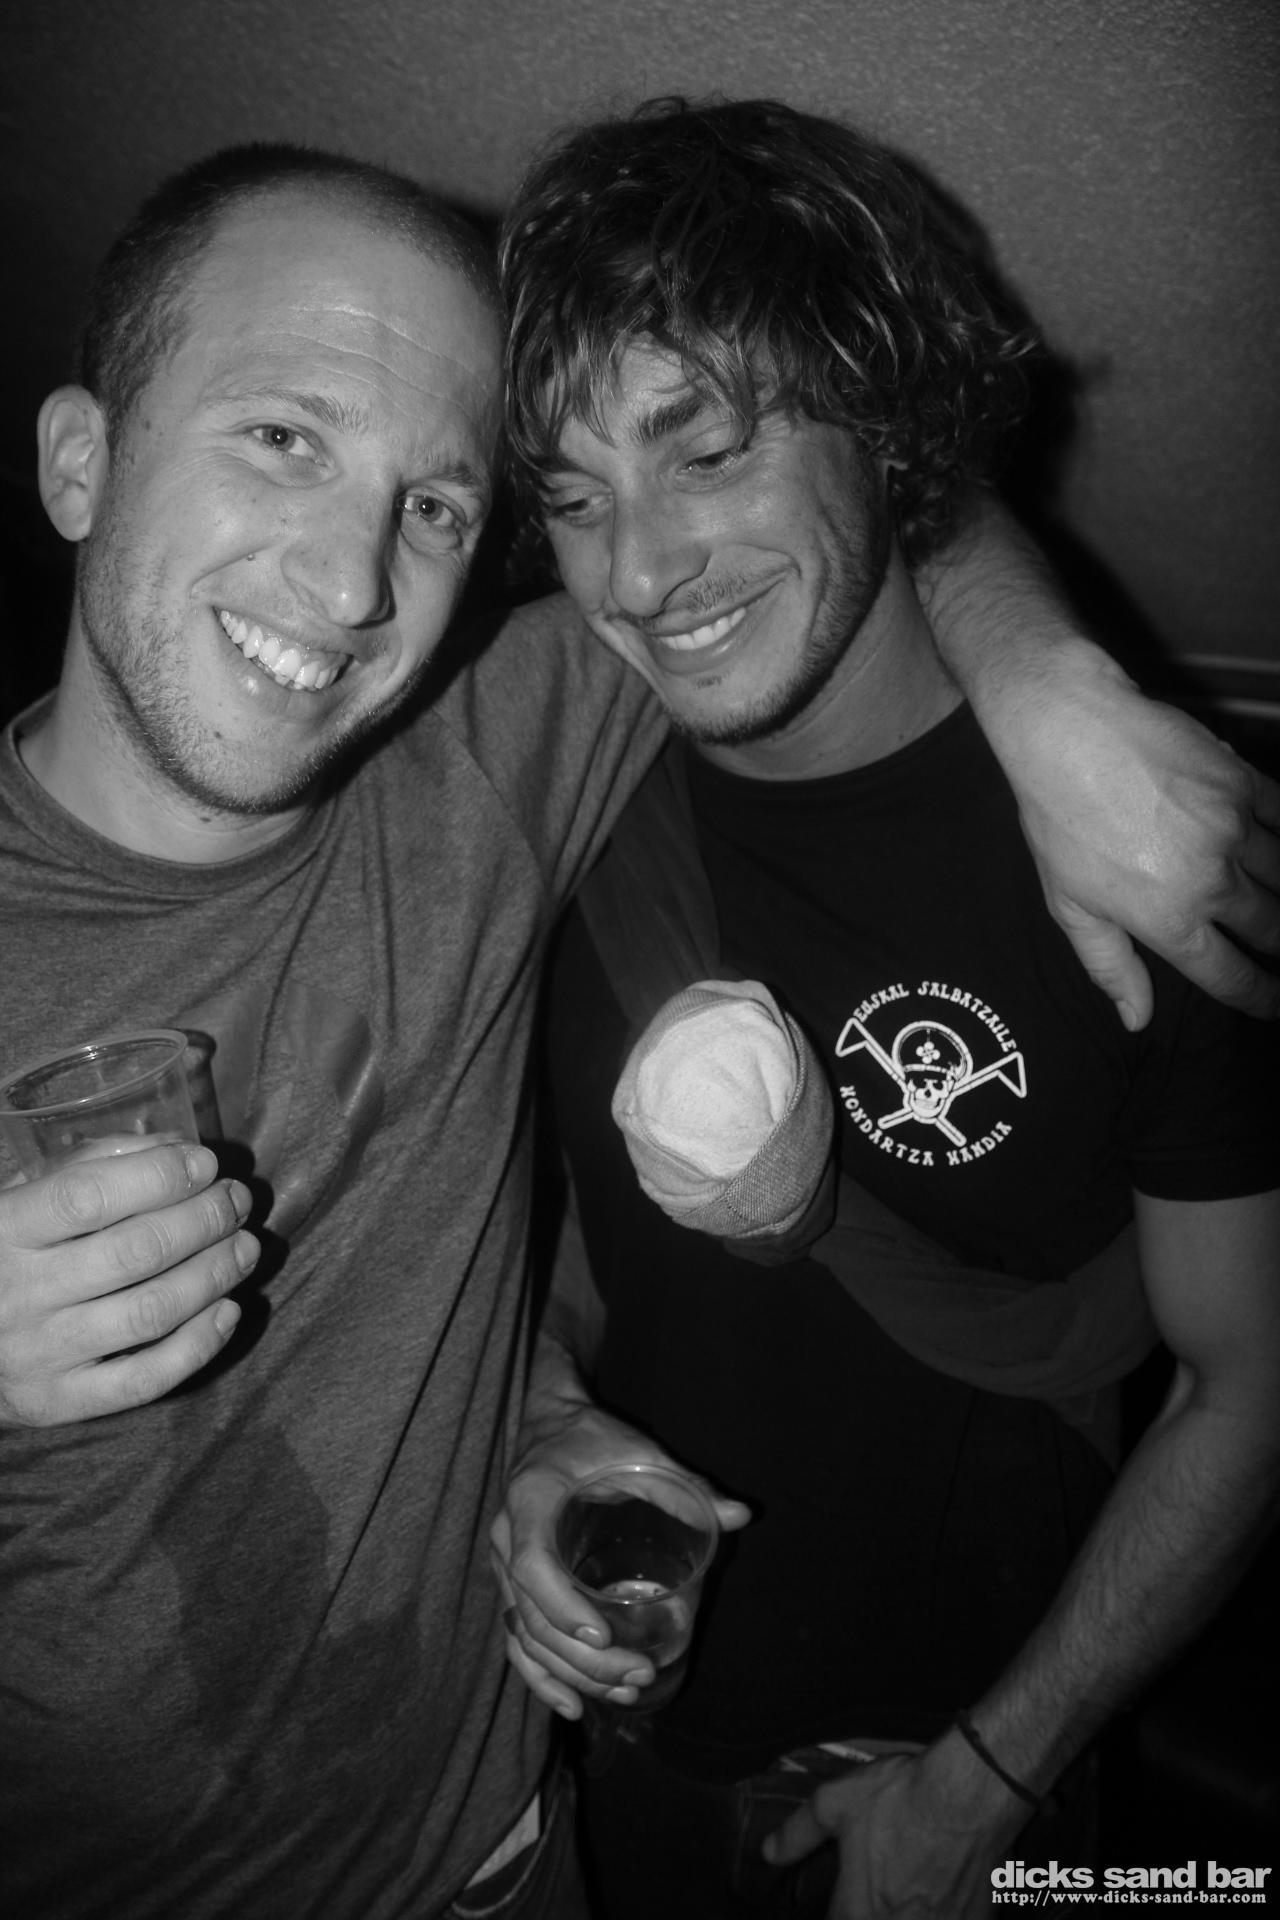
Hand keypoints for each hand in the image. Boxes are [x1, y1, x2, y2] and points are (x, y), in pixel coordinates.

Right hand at [0, 1142, 254, 1426]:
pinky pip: (144, 1379)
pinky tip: (228, 1309)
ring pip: (150, 1312)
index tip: (207, 1163)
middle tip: (236, 1200)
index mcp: (3, 1230)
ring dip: (214, 1275)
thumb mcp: (27, 1196)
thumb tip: (176, 1148)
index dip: (159, 1176)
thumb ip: (94, 1163)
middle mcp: (16, 1294)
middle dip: (204, 1219)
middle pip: (135, 1252)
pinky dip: (199, 1344)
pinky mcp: (58, 1401)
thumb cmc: (7, 1254)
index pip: (87, 1197)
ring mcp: (38, 1354)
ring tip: (244, 1248)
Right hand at [491, 1396, 749, 1717]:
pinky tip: (571, 1703)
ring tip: (625, 1688)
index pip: (532, 1563)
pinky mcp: (511, 1582)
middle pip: (532, 1614)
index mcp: (531, 1499)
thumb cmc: (592, 1435)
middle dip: (583, 1656)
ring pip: (524, 1635)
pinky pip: (517, 1637)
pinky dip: (539, 1675)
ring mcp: (502, 1564)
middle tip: (639, 1671)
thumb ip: (685, 1484)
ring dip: (570, 1672)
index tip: (603, 1633)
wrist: (549, 1420)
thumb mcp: (638, 1451)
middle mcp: (506, 1536)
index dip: (562, 1605)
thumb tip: (741, 1514)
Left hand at [764, 1733, 1027, 1917]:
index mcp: (860, 1910)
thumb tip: (769, 1852)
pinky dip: (943, 1913)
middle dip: (871, 1910)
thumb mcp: (834, 1803)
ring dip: (907, 1911)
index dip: (840, 1913)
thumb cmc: (902, 1798)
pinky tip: (940, 1894)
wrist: (968, 1793)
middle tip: (880, 1888)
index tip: (844, 1901)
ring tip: (908, 1889)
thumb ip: (798, 1834)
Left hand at [999, 647, 1279, 1027]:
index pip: (1230, 976)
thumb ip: (1110, 966)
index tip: (1275, 1005)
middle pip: (1272, 928)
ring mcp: (1233, 830)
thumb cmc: (1059, 821)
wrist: (1070, 734)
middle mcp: (1211, 882)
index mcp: (1169, 920)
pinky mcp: (1242, 784)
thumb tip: (1137, 1019)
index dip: (1260, 997)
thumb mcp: (1070, 906)